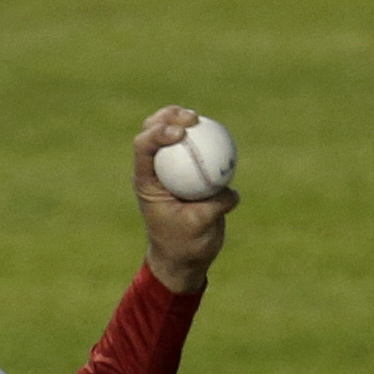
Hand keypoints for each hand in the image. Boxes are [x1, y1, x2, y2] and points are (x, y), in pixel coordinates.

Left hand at [132, 106, 235, 294]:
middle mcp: (156, 171)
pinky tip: (218, 134)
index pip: (144, 147)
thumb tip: (229, 191)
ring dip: (184, 120)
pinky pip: (197, 147)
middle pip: (153, 130)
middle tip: (191, 119)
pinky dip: (206, 138)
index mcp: (147, 182)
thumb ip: (213, 206)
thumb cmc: (185, 245)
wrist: (186, 257)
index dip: (158, 133)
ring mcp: (172, 169)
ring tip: (198, 119)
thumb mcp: (199, 227)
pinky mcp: (191, 172)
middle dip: (168, 116)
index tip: (180, 134)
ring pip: (173, 134)